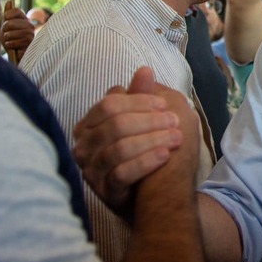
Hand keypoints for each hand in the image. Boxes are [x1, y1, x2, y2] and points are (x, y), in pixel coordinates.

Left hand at [1, 3, 33, 61]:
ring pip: (11, 33)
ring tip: (9, 41)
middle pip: (10, 23)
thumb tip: (9, 1)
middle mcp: (29, 25)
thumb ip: (8, 14)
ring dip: (6, 39)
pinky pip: (14, 42)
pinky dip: (10, 45)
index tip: (6, 20)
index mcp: (24, 19)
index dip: (8, 15)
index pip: (16, 11)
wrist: (17, 53)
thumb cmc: (12, 39)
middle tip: (7, 35)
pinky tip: (11, 46)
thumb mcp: (7, 26)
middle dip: (4, 30)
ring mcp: (30, 33)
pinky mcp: (29, 42)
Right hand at [73, 67, 186, 216]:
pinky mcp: (103, 192)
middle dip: (149, 121)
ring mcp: (91, 170)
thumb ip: (141, 96)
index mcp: (89, 124)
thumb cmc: (148, 149)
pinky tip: (164, 156)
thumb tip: (145, 69)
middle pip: (115, 125)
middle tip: (176, 121)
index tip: (164, 104)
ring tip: (177, 138)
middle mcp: (84, 147)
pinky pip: (122, 174)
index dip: (139, 102)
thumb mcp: (146, 120)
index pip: (110, 105)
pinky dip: (145, 162)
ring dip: (152, 140)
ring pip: (119, 149)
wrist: (154, 192)